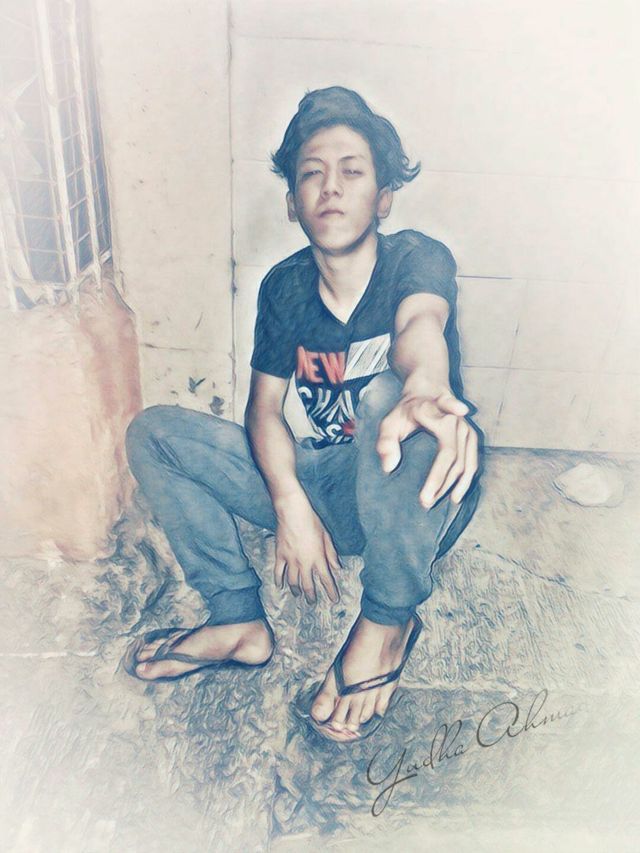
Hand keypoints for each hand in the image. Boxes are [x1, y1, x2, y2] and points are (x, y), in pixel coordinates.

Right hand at [273, 496, 342, 603]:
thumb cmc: (312, 521)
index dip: (331, 592)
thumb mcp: (326, 536)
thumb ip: (331, 554)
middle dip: (311, 596)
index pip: (326, 580)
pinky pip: (278, 572)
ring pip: (293, 582)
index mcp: (318, 558)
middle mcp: (305, 562)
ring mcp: (291, 560)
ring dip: (296, 590)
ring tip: (297, 595)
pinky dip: (279, 581)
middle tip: (312, 603)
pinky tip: (280, 586)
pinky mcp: (280, 555)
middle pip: (308, 585)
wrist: (293, 512)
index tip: (334, 600)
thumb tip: (337, 567)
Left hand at [376, 389, 478, 507]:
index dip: (452, 418)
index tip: (462, 411)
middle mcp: (456, 420)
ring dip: (454, 485)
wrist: (428, 390)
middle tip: (425, 502)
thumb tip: (389, 467)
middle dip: (440, 481)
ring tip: (439, 502)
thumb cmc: (406, 409)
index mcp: (435, 411)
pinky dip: (465, 481)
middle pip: (453, 456)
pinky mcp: (471, 437)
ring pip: (466, 462)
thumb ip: (385, 442)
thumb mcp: (390, 420)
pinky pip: (473, 462)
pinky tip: (456, 495)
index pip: (441, 426)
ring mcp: (467, 429)